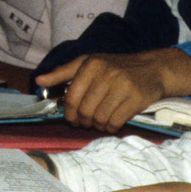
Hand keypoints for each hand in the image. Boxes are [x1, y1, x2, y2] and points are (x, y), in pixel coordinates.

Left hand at [34, 50, 190, 132]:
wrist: (152, 68)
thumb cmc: (116, 67)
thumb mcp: (89, 64)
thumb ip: (62, 73)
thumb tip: (38, 81)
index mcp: (91, 64)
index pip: (71, 98)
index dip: (69, 114)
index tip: (72, 119)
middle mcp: (106, 73)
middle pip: (84, 111)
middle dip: (84, 122)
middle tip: (88, 122)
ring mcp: (122, 85)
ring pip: (99, 119)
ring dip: (98, 126)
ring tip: (101, 121)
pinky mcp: (136, 98)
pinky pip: (115, 122)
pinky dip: (111, 127)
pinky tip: (113, 122)